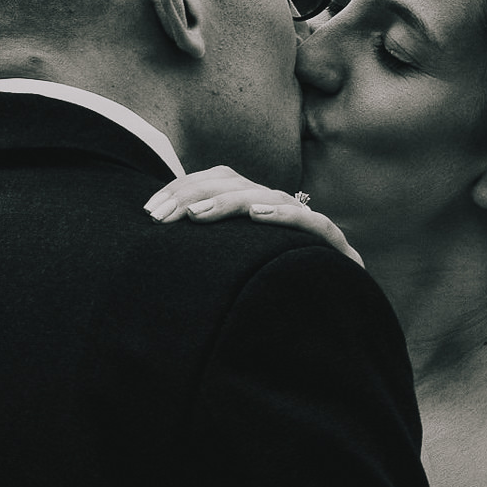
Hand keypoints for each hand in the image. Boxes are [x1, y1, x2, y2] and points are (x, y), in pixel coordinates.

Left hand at [143, 166, 363, 266]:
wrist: (337, 305)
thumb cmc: (277, 287)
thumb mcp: (233, 266)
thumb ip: (207, 251)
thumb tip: (156, 244)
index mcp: (253, 205)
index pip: (216, 180)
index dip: (182, 189)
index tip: (150, 211)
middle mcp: (276, 205)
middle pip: (233, 182)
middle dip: (192, 195)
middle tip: (159, 216)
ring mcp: (303, 220)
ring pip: (264, 196)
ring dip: (228, 203)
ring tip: (196, 215)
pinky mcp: (328, 241)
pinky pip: (309, 221)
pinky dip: (283, 215)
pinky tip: (258, 216)